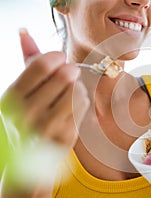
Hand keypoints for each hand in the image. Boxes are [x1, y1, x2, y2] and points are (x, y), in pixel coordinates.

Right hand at [1, 28, 88, 148]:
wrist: (29, 157)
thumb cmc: (27, 117)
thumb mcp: (21, 90)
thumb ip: (25, 61)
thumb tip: (24, 31)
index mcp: (11, 99)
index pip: (41, 65)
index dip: (56, 56)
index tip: (60, 57)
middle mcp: (27, 114)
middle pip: (64, 76)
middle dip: (70, 70)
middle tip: (70, 71)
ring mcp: (48, 127)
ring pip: (77, 89)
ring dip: (76, 86)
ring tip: (69, 90)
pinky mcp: (66, 135)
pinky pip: (84, 104)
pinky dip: (81, 100)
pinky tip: (72, 106)